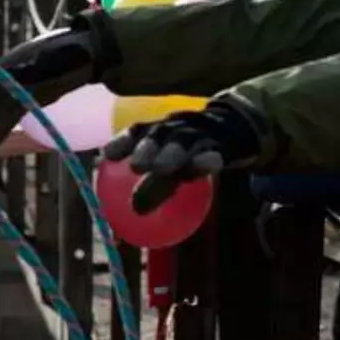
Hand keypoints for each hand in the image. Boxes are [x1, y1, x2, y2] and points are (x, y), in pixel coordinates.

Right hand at [0, 22, 98, 145]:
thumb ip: (38, 65)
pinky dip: (3, 127)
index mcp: (14, 62)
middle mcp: (14, 75)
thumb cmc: (72, 49)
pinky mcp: (34, 98)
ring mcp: (23, 87)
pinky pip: (14, 114)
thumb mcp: (55, 55)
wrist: (90, 53)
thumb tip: (22, 72)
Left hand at [101, 100, 262, 211]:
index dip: (123, 141)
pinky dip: (209, 158)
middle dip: (147, 147)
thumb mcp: (170, 165)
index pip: (137, 132)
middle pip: (159, 134)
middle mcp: (175, 128)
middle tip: (137, 165)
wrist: (231, 131)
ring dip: (172, 152)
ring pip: (184, 141)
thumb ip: (152, 185)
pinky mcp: (220, 146)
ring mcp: (197, 135)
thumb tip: (133, 210)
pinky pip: (214, 153)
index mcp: (159, 130)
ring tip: (162, 167)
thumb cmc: (190, 154)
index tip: (108, 154)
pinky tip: (209, 164)